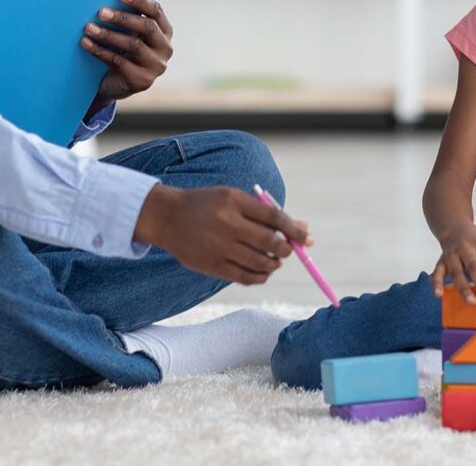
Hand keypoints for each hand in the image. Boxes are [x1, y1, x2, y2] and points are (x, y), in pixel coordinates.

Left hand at [80, 0, 172, 107]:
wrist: (116, 84)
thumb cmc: (123, 51)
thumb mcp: (130, 34)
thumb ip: (129, 19)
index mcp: (165, 32)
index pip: (156, 11)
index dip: (140, 1)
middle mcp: (165, 49)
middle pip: (147, 28)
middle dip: (123, 18)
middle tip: (101, 12)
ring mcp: (156, 66)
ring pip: (133, 45)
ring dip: (108, 34)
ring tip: (89, 27)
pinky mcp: (142, 81)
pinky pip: (119, 62)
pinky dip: (100, 51)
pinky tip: (86, 42)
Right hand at [133, 184, 311, 284]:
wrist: (168, 217)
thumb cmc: (208, 204)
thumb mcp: (234, 198)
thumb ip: (266, 212)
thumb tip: (303, 227)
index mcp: (235, 201)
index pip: (274, 217)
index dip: (294, 229)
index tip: (307, 238)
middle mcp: (227, 223)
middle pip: (269, 242)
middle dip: (286, 249)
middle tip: (288, 250)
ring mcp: (218, 246)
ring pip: (259, 263)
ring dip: (274, 264)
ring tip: (275, 261)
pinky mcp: (211, 265)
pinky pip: (244, 277)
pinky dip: (260, 276)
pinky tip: (264, 272)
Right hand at [431, 221, 475, 304]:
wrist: (454, 228)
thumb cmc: (475, 245)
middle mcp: (465, 248)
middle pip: (474, 266)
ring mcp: (452, 254)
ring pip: (457, 272)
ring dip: (464, 288)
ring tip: (471, 302)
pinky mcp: (441, 261)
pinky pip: (437, 273)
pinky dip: (437, 284)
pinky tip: (438, 295)